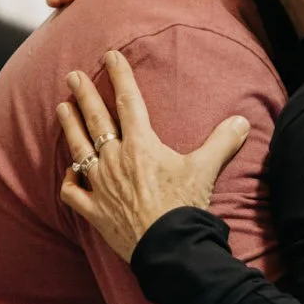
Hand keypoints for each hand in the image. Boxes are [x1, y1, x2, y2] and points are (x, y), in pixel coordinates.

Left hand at [57, 50, 250, 260]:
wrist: (168, 247)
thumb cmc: (184, 207)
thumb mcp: (206, 170)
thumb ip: (222, 142)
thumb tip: (242, 122)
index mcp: (141, 144)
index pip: (128, 101)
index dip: (120, 75)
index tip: (110, 55)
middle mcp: (115, 160)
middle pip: (96, 119)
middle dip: (84, 94)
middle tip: (72, 76)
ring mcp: (101, 185)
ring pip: (78, 149)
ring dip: (69, 126)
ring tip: (61, 108)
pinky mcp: (94, 211)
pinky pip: (72, 193)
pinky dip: (69, 181)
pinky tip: (68, 173)